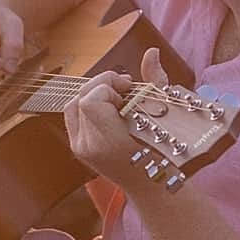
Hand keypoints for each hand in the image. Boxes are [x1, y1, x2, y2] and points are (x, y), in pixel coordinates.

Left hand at [62, 47, 165, 181]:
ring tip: (117, 99)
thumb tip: (151, 52)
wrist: (154, 187)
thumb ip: (154, 81)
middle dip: (102, 85)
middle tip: (125, 89)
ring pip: (74, 104)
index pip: (93, 98)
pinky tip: (108, 109)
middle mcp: (90, 146)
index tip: (129, 88)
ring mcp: (81, 149)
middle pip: (81, 97)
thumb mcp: (165, 115)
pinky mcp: (78, 149)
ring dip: (95, 94)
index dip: (109, 85)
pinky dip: (87, 106)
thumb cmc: (166, 153)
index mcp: (110, 141)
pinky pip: (73, 116)